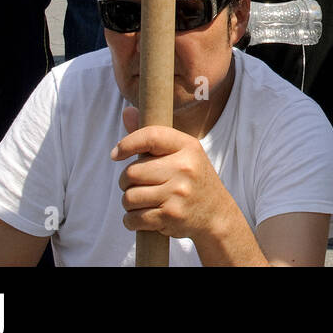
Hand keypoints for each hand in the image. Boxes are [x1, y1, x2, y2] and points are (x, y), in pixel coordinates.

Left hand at [112, 106, 238, 243]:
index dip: (127, 144)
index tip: (116, 154)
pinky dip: (130, 221)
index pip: (150, 136)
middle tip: (135, 185)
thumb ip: (153, 136)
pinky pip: (133, 218)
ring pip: (129, 197)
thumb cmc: (192, 179)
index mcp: (188, 146)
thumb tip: (126, 111)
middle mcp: (184, 167)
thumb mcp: (182, 153)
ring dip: (128, 202)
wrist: (217, 214)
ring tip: (141, 202)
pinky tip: (141, 218)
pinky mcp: (171, 215)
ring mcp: (178, 193)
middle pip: (132, 172)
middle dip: (126, 181)